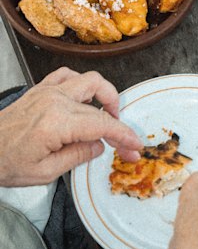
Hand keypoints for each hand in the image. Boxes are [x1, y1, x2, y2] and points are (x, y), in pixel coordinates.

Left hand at [0, 67, 141, 185]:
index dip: (123, 135)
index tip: (135, 144)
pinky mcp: (40, 89)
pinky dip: (82, 85)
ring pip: (90, 81)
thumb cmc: (4, 162)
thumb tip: (98, 146)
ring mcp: (47, 91)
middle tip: (123, 142)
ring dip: (105, 96)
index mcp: (56, 123)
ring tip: (108, 114)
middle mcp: (54, 101)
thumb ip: (77, 157)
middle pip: (99, 108)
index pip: (102, 125)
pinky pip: (68, 76)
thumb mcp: (44, 173)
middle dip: (117, 126)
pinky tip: (84, 99)